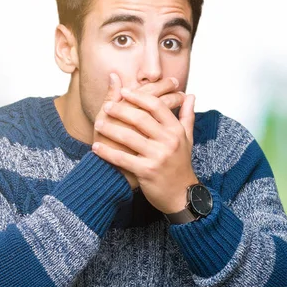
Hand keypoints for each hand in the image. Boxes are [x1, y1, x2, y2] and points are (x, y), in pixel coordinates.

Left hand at [92, 74, 184, 188]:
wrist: (181, 195)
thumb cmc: (181, 165)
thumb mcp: (187, 139)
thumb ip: (187, 115)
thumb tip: (190, 95)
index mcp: (176, 130)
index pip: (156, 106)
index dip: (139, 96)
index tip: (123, 91)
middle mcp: (168, 141)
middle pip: (141, 119)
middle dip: (121, 110)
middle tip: (107, 106)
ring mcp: (158, 156)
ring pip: (129, 137)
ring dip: (110, 129)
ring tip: (98, 124)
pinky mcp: (147, 171)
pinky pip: (122, 158)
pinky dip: (108, 152)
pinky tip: (96, 147)